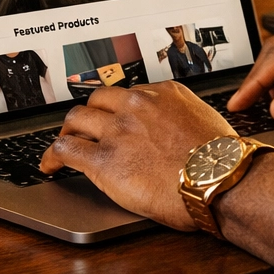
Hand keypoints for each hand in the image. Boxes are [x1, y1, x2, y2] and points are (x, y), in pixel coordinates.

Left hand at [39, 80, 234, 230]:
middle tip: (87, 129)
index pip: (129, 93)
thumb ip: (182, 120)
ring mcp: (119, 130)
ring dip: (70, 130)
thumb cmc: (222, 162)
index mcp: (165, 93)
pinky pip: (66, 149)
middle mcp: (138, 105)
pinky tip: (51, 164)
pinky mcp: (104, 160)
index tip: (115, 116)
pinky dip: (53, 155)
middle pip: (99, 99)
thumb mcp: (206, 123)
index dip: (118, 108)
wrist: (221, 181)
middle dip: (91, 114)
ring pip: (77, 118)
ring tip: (66, 142)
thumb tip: (176, 133)